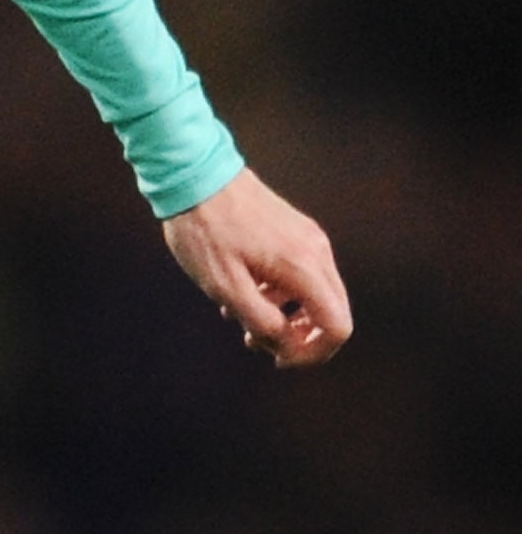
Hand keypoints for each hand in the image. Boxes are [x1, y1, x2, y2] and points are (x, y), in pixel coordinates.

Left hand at [162, 166, 351, 366]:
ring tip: (238, 318)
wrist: (196, 175)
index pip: (337, 327)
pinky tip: (240, 292)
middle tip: (255, 341)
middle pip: (331, 313)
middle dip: (297, 338)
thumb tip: (286, 345)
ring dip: (283, 316)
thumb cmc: (205, 232)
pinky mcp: (295, 232)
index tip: (277, 359)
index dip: (313, 354)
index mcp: (305, 268)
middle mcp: (317, 252)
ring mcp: (308, 239)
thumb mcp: (225, 288)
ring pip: (314, 296)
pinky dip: (277, 294)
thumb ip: (261, 322)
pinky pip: (299, 276)